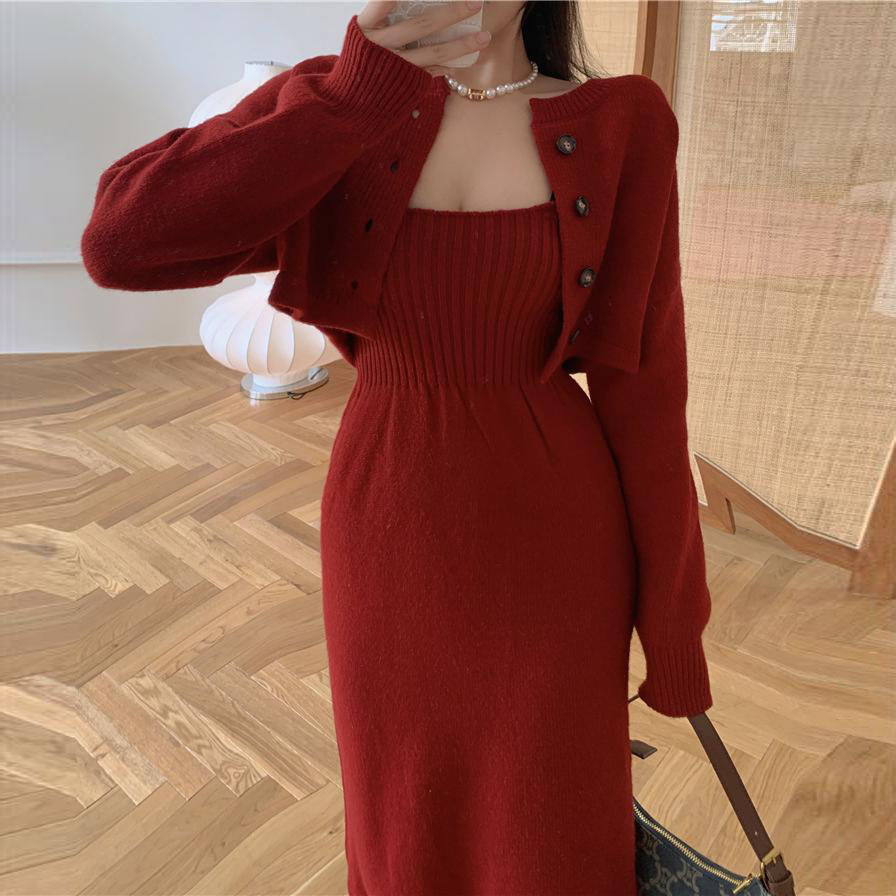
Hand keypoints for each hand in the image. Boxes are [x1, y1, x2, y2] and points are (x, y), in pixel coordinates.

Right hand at [357, 0, 491, 75]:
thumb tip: (413, 2)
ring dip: (462, 44)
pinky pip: (433, 70)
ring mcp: (396, 66)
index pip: (384, 2)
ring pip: (433, 52)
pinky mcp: (406, 82)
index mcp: (366, 26)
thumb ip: (384, 15)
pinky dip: (450, 63)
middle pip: (421, 25)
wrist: (353, 100)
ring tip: (484, 37)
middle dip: (452, 12)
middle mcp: (380, 46)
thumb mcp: (365, 33)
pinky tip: (467, 57)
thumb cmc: (363, 56)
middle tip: (476, 2)